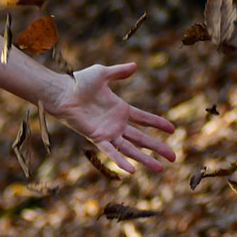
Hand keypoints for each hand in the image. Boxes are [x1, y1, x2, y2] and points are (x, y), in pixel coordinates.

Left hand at [51, 61, 175, 173]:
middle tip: (173, 158)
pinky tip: (132, 170)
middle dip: (158, 147)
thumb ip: (119, 72)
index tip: (173, 129)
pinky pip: (111, 152)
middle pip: (142, 138)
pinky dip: (121, 160)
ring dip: (145, 159)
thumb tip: (135, 65)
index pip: (144, 119)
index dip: (158, 123)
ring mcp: (108, 132)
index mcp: (120, 109)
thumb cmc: (79, 82)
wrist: (62, 91)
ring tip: (161, 168)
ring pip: (131, 149)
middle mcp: (116, 123)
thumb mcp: (102, 74)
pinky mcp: (97, 137)